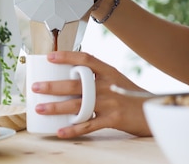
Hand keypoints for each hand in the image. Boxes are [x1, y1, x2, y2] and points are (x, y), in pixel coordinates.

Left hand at [31, 51, 152, 137]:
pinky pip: (89, 125)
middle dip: (53, 86)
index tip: (50, 57)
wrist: (152, 111)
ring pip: (79, 105)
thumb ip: (98, 76)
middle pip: (77, 84)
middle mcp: (108, 84)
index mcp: (109, 71)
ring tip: (41, 108)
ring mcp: (111, 102)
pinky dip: (73, 129)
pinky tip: (60, 131)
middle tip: (36, 87)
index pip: (86, 59)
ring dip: (57, 107)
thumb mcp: (117, 79)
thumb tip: (72, 73)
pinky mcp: (113, 119)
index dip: (67, 56)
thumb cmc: (131, 95)